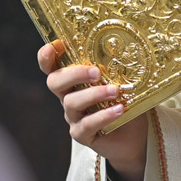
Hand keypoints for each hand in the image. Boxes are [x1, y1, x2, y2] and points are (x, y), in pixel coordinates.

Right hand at [38, 41, 147, 180]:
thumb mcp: (121, 80)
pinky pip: (86, 124)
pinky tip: (119, 110)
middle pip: (55, 82)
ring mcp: (73, 116)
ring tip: (115, 91)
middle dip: (73, 74)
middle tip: (96, 72)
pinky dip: (103, 116)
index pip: (51, 66)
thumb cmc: (124, 102)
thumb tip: (133, 47)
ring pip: (71, 102)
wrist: (131, 136)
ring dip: (94, 94)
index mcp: (73, 80)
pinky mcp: (81, 134)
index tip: (56, 45)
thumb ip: (118, 66)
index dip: (47, 56)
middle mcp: (68, 96)